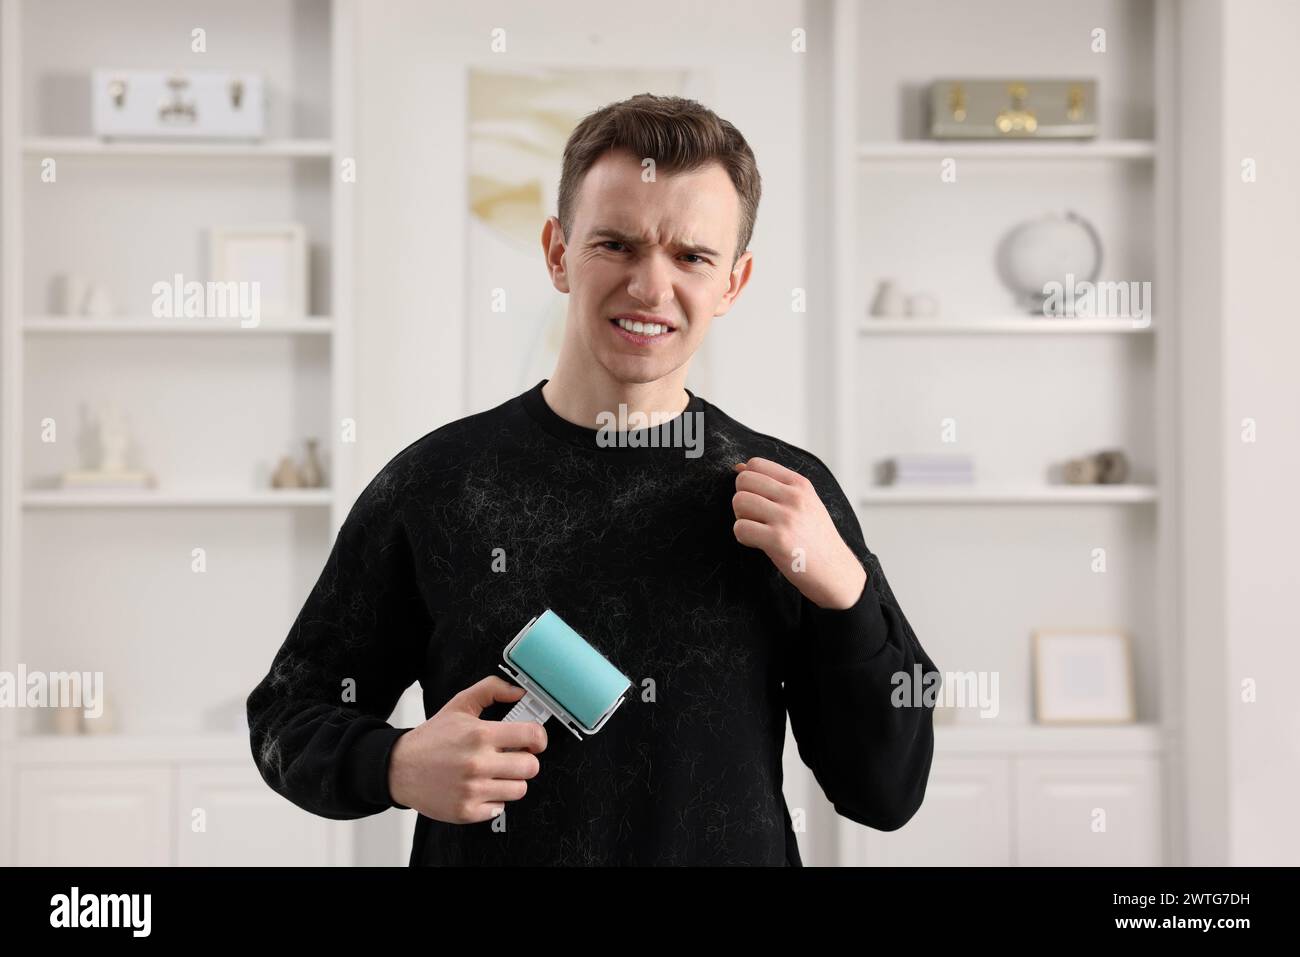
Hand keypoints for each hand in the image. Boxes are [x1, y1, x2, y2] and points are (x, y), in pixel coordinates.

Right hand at [388, 676, 546, 823]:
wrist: (399, 768)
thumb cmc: (432, 738)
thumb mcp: (459, 704)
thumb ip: (491, 690)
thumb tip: (518, 691)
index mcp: (480, 735)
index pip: (532, 736)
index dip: (539, 738)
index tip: (535, 741)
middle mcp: (478, 763)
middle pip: (531, 767)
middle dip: (525, 760)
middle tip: (511, 758)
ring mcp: (472, 790)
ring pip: (519, 789)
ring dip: (511, 781)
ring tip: (494, 773)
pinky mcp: (466, 811)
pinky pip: (500, 808)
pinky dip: (493, 799)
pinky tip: (480, 788)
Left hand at [731, 456, 867, 609]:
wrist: (836, 573)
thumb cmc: (816, 539)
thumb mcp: (805, 503)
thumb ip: (775, 484)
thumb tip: (739, 466)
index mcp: (800, 484)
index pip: (756, 464)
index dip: (749, 482)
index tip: (759, 499)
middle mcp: (794, 497)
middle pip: (743, 480)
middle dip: (742, 499)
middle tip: (756, 517)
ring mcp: (786, 518)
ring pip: (739, 501)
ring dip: (741, 518)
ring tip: (758, 530)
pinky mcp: (778, 540)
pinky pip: (740, 528)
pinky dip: (743, 537)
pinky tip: (759, 543)